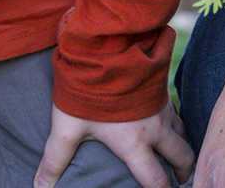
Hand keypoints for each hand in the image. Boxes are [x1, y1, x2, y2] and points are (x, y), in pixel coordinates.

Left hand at [36, 101, 191, 187]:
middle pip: (182, 156)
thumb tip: (39, 187)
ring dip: (184, 148)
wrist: (110, 50)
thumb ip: (54, 160)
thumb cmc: (88, 91)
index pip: (154, 178)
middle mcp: (156, 129)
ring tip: (179, 156)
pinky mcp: (165, 93)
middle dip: (183, 171)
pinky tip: (171, 126)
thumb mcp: (67, 128)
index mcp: (134, 143)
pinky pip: (179, 115)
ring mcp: (164, 109)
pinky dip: (180, 126)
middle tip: (180, 179)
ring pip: (185, 134)